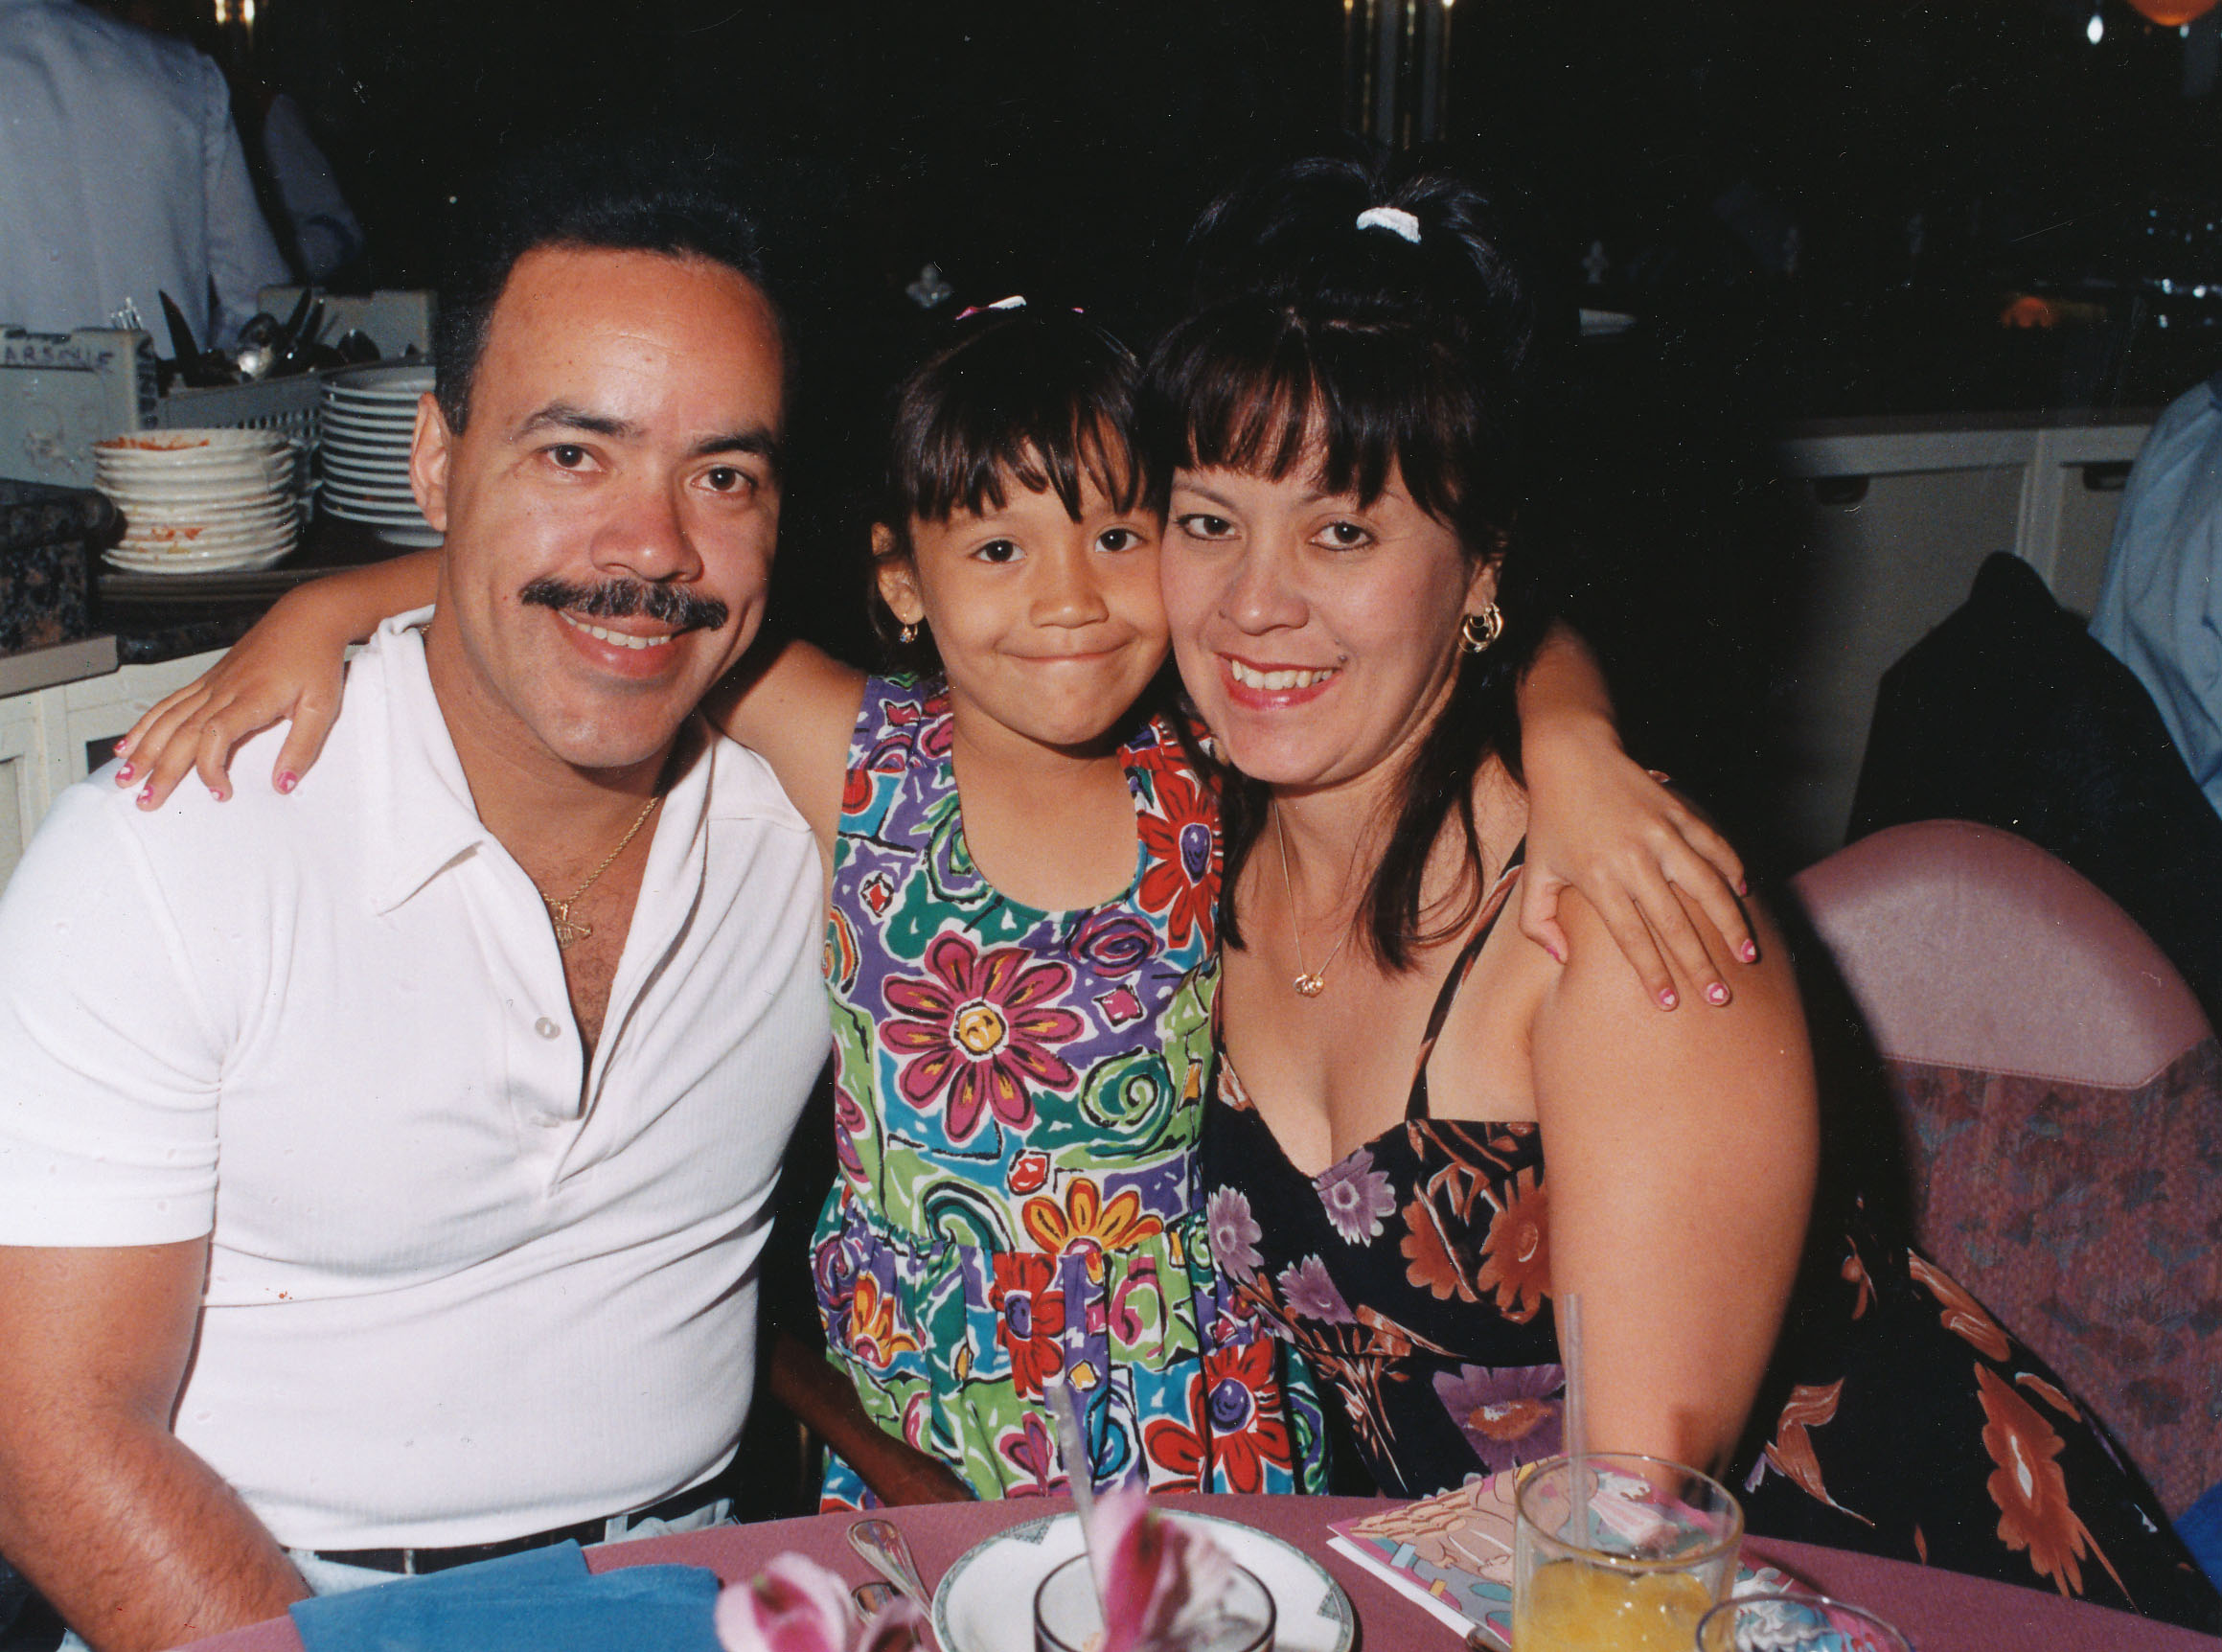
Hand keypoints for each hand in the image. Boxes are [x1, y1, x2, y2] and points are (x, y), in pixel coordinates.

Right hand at [113, 592, 350, 809]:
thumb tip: (283, 784)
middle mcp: (223, 690)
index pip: (216, 735)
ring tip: (124, 777)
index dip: (210, 767)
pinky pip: (169, 703)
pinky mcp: (208, 679)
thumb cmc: (315, 660)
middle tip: (145, 801)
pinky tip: (129, 742)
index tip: (220, 793)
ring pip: (167, 719)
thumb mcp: (322, 707)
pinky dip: (145, 724)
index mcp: (252, 697)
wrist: (307, 617)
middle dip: (160, 770)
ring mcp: (211, 683)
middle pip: (182, 733)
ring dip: (143, 750)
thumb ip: (302, 747)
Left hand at [1520, 727, 1752, 1009]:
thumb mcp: (1534, 872)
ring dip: (1730, 923)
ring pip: (1706, 886)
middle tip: (1720, 997)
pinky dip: (1732, 870)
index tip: (1671, 1004)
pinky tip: (1744, 894)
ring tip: (1747, 956)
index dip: (1653, 973)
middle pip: (1675, 922)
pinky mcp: (1679, 811)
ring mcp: (1660, 833)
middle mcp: (1633, 858)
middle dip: (1700, 964)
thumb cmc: (1552, 821)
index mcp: (1598, 878)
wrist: (1572, 755)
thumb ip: (1537, 922)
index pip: (1632, 938)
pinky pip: (1714, 846)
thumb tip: (1560, 959)